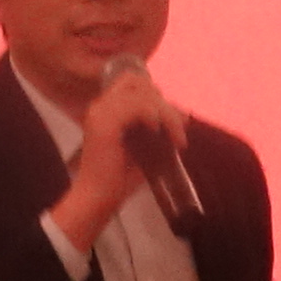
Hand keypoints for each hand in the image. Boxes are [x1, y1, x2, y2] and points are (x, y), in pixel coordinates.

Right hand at [53, 63, 178, 248]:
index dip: (155, 94)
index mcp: (105, 108)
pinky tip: (160, 133)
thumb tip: (183, 116)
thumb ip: (155, 128)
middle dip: (164, 102)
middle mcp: (100, 105)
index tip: (173, 118)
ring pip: (143, 93)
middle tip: (179, 128)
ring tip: (176, 137)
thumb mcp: (143, 146)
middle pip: (138, 81)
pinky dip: (155, 117)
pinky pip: (138, 107)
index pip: (132, 81)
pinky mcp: (105, 123)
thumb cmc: (119, 178)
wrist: (97, 199)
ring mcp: (100, 112)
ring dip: (166, 113)